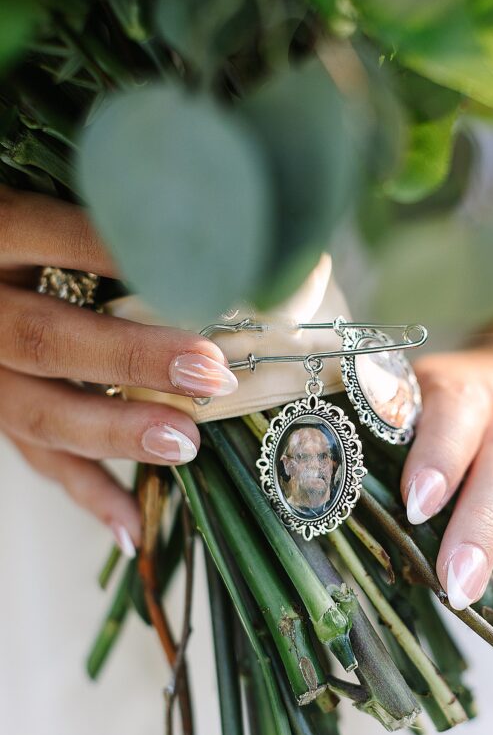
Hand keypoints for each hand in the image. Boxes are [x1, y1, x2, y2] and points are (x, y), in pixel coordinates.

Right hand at [0, 186, 237, 553]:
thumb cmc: (22, 235)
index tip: (202, 271)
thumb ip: (107, 216)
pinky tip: (134, 528)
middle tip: (209, 373)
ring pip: (39, 413)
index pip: (53, 235)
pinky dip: (89, 494)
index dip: (120, 254)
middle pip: (45, 339)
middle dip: (131, 359)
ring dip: (115, 433)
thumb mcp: (38, 207)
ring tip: (185, 445)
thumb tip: (228, 232)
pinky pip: (38, 460)